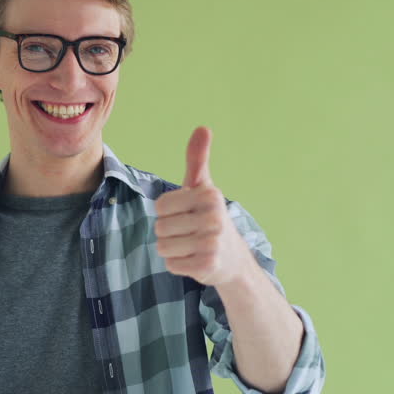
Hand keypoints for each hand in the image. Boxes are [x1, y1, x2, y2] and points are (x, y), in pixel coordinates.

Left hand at [153, 126, 253, 286]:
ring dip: (172, 250)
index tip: (186, 214)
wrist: (232, 259)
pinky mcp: (207, 266)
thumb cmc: (209, 217)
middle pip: (160, 227)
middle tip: (189, 233)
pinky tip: (195, 260)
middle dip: (169, 233)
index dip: (167, 212)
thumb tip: (203, 127)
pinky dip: (178, 265)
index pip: (161, 206)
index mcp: (210, 195)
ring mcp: (212, 243)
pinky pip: (171, 265)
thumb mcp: (203, 187)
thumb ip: (198, 159)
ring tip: (191, 246)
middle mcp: (214, 218)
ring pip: (163, 247)